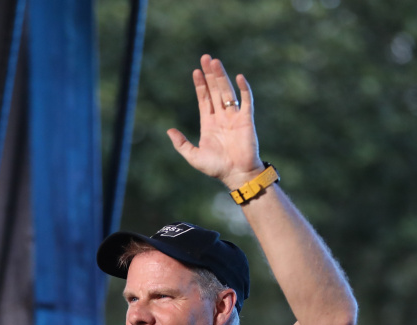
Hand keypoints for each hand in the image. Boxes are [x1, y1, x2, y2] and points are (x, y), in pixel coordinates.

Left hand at [167, 54, 263, 190]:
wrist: (237, 175)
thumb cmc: (216, 168)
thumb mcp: (193, 156)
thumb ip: (181, 144)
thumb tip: (169, 130)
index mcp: (209, 123)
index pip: (204, 99)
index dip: (200, 85)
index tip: (196, 71)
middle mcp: (222, 117)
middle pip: (215, 90)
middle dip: (210, 75)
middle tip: (206, 58)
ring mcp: (234, 117)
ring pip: (227, 91)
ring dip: (221, 77)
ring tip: (215, 62)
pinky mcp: (247, 119)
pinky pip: (246, 101)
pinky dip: (244, 89)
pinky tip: (238, 77)